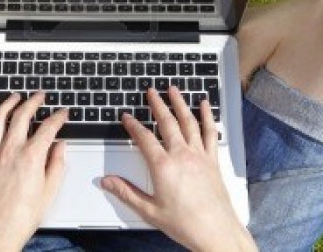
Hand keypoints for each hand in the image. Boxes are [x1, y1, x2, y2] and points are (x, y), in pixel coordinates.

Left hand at [0, 92, 67, 251]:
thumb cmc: (23, 217)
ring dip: (7, 104)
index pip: (48, 128)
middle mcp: (10, 151)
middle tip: (39, 96)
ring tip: (14, 97)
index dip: (58, 117)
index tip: (62, 113)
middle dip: (33, 102)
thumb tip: (60, 147)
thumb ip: (57, 165)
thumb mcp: (50, 191)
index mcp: (31, 158)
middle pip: (22, 116)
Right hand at [101, 87, 256, 251]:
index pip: (144, 138)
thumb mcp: (149, 210)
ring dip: (180, 103)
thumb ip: (126, 193)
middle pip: (167, 122)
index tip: (127, 117)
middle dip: (157, 104)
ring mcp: (199, 156)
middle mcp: (182, 156)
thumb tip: (107, 182)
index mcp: (163, 166)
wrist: (215, 232)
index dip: (133, 125)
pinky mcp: (212, 160)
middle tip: (151, 92)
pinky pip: (210, 132)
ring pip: (188, 121)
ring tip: (173, 90)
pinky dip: (207, 116)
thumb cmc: (185, 224)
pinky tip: (205, 105)